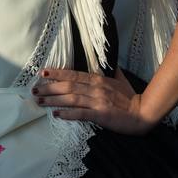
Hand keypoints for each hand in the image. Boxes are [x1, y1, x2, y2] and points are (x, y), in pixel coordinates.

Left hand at [32, 67, 152, 135]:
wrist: (143, 113)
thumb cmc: (130, 97)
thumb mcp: (119, 79)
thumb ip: (109, 71)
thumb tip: (105, 62)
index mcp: (98, 79)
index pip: (73, 73)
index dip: (57, 73)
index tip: (42, 72)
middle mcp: (95, 88)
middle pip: (68, 85)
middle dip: (49, 87)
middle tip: (34, 89)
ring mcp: (97, 101)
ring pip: (71, 98)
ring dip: (53, 100)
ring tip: (40, 101)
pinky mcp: (101, 115)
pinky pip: (81, 113)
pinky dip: (68, 113)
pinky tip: (56, 114)